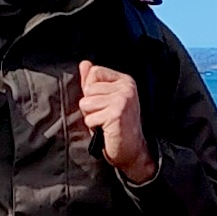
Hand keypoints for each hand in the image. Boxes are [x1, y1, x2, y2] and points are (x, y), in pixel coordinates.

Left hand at [77, 60, 154, 184]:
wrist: (132, 151)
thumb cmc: (115, 126)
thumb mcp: (103, 100)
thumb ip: (93, 81)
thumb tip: (84, 63)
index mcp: (124, 80)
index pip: (93, 72)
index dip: (91, 91)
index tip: (104, 104)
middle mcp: (126, 87)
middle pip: (88, 89)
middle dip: (90, 106)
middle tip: (105, 116)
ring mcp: (123, 99)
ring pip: (86, 103)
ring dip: (91, 117)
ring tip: (106, 123)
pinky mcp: (117, 113)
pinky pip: (90, 118)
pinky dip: (94, 128)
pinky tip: (107, 130)